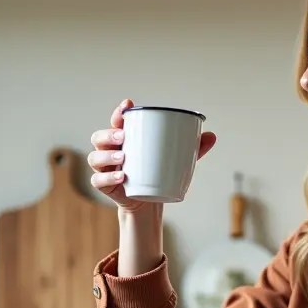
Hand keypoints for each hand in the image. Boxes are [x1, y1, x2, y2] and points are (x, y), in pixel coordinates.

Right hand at [88, 98, 216, 212]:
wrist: (149, 202)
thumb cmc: (159, 173)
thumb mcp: (177, 160)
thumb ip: (193, 148)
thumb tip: (212, 136)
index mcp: (125, 138)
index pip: (117, 120)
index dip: (119, 112)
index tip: (127, 105)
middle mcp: (110, 150)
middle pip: (100, 136)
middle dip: (109, 133)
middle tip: (124, 135)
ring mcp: (105, 168)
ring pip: (96, 157)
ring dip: (107, 155)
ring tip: (123, 157)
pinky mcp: (104, 186)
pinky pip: (98, 180)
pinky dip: (107, 178)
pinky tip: (121, 177)